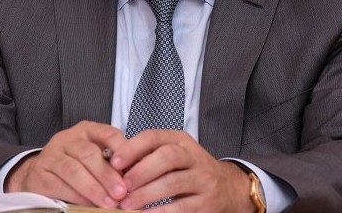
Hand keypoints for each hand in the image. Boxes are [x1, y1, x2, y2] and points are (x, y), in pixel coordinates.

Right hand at [5, 121, 128, 207]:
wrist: (39, 174)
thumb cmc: (76, 165)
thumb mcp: (94, 157)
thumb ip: (112, 163)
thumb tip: (135, 178)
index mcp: (86, 131)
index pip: (107, 134)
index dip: (121, 150)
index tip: (132, 168)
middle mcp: (67, 139)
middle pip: (88, 153)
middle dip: (106, 175)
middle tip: (121, 192)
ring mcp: (50, 155)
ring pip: (73, 170)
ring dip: (93, 188)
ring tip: (108, 203)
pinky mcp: (39, 174)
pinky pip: (58, 185)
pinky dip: (75, 196)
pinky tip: (88, 205)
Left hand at [110, 129, 253, 211]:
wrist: (228, 188)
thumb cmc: (190, 171)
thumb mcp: (174, 156)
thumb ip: (148, 156)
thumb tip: (113, 166)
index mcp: (180, 141)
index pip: (154, 137)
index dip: (133, 148)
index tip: (114, 163)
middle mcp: (194, 156)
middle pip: (167, 157)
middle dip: (141, 172)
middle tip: (121, 187)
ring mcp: (203, 179)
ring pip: (174, 183)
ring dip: (147, 194)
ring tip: (127, 205)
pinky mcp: (207, 202)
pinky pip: (182, 207)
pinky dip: (162, 212)